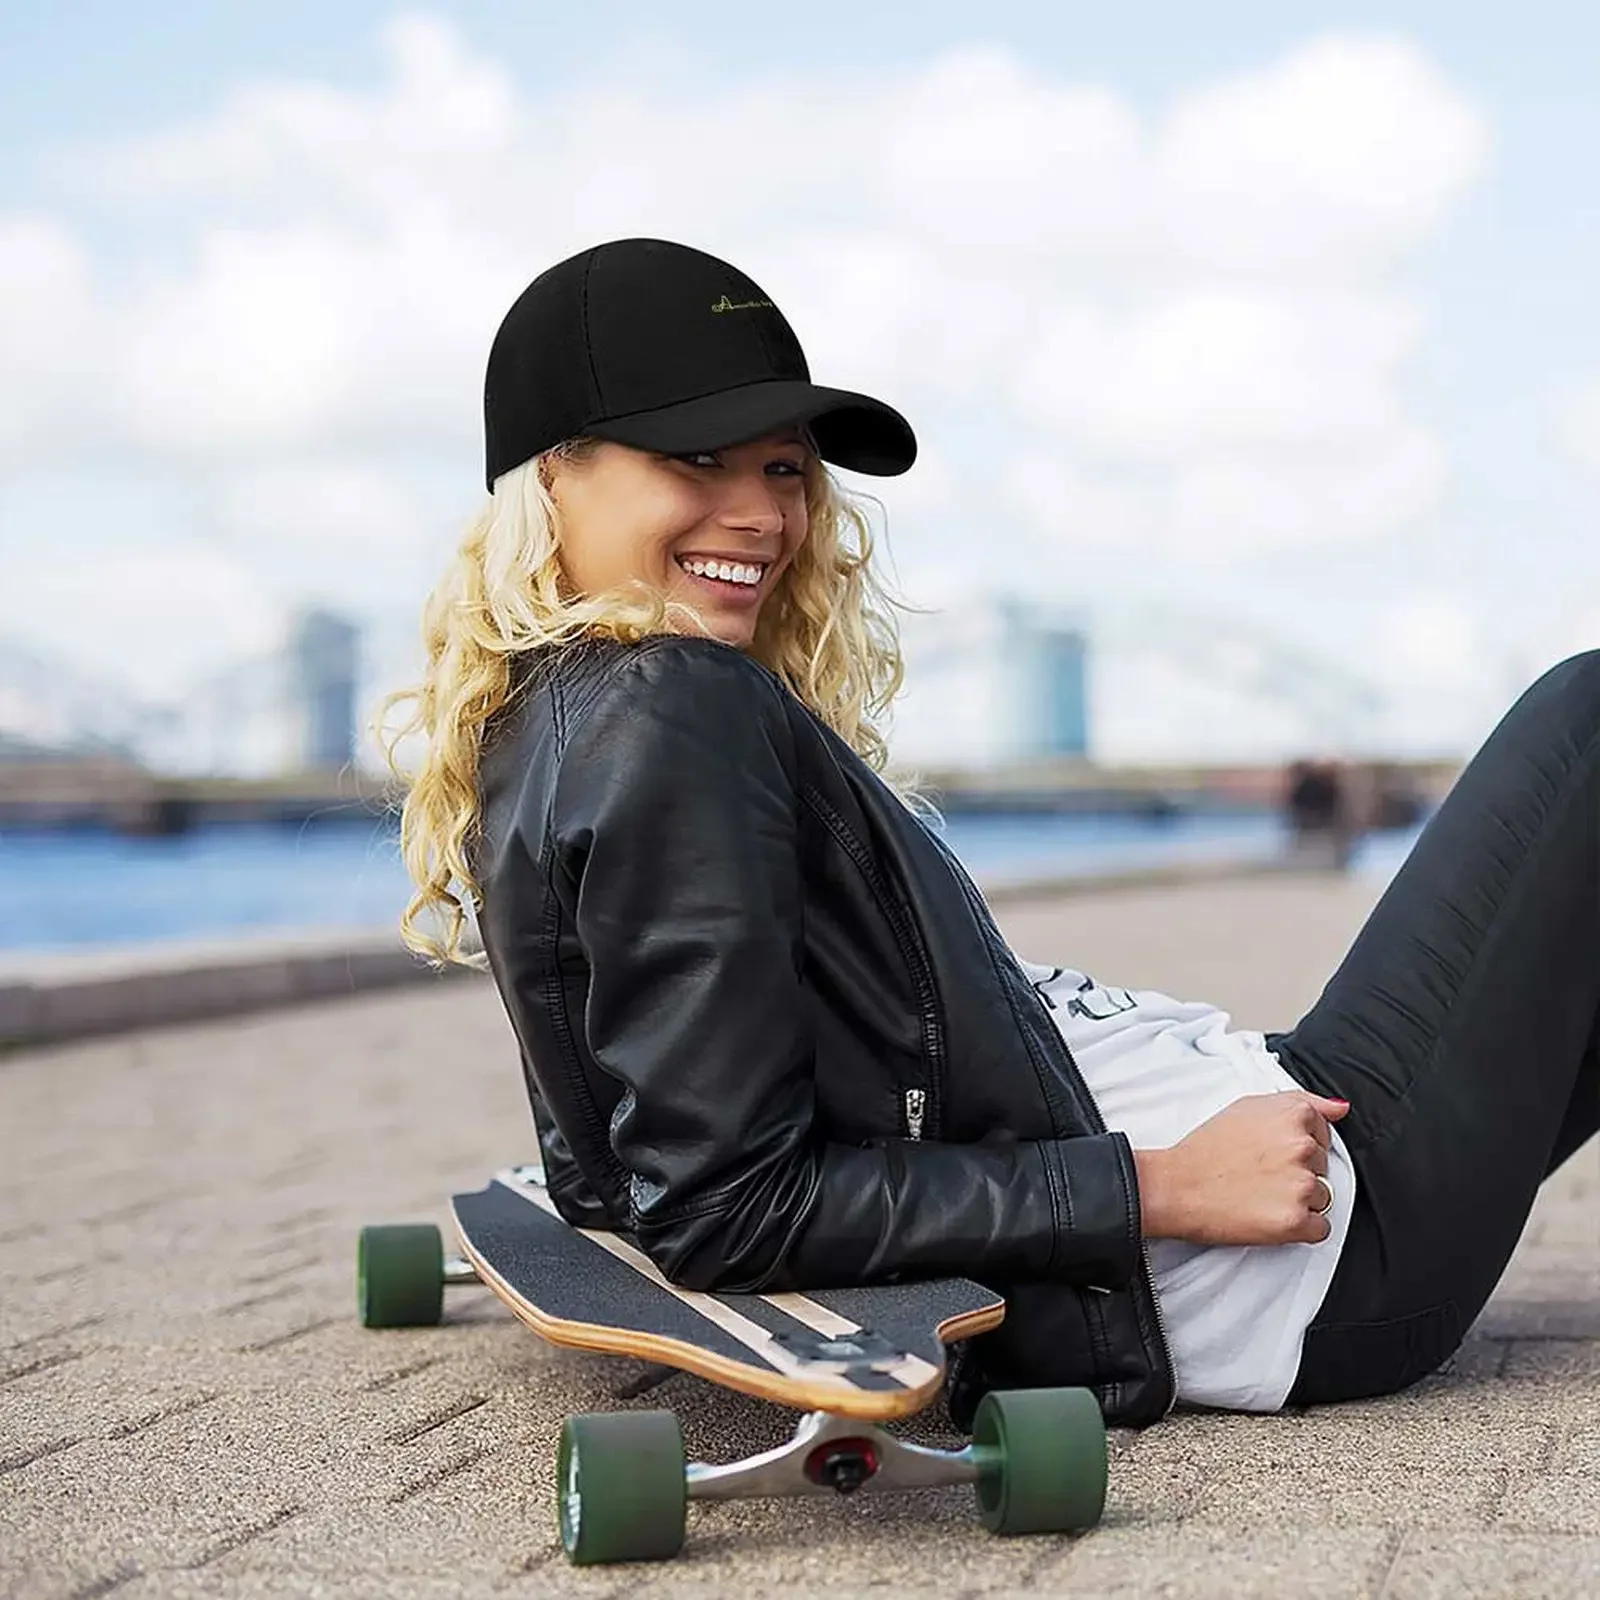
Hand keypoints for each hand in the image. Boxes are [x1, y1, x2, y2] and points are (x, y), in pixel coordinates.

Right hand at [1134, 1091, 1347, 1246]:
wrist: (1175, 1187)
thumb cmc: (1205, 1149)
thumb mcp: (1248, 1107)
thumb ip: (1301, 1102)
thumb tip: (1339, 1109)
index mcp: (1293, 1115)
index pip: (1323, 1133)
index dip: (1296, 1145)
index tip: (1271, 1152)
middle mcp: (1302, 1147)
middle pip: (1323, 1165)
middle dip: (1298, 1171)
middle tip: (1259, 1173)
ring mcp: (1302, 1185)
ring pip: (1323, 1197)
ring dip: (1298, 1200)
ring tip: (1260, 1194)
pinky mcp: (1296, 1221)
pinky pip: (1320, 1228)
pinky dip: (1299, 1227)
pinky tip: (1268, 1215)